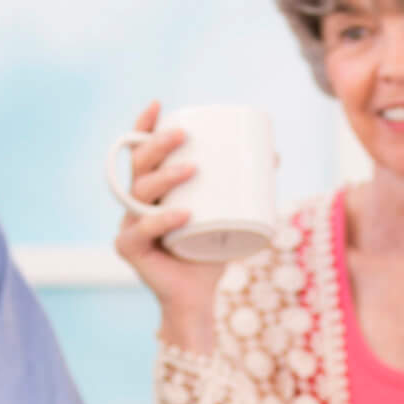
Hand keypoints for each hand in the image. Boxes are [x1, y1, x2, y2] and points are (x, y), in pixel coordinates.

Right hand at [112, 100, 229, 349]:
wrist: (198, 298)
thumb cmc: (210, 252)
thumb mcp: (228, 213)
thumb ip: (245, 186)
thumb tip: (274, 155)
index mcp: (152, 189)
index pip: (141, 151)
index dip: (144, 126)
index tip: (159, 105)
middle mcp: (135, 204)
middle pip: (137, 166)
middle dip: (156, 145)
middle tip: (182, 135)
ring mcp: (129, 226)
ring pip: (139, 194)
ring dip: (164, 178)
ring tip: (191, 170)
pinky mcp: (129, 249)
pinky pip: (140, 232)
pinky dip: (161, 221)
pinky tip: (181, 213)